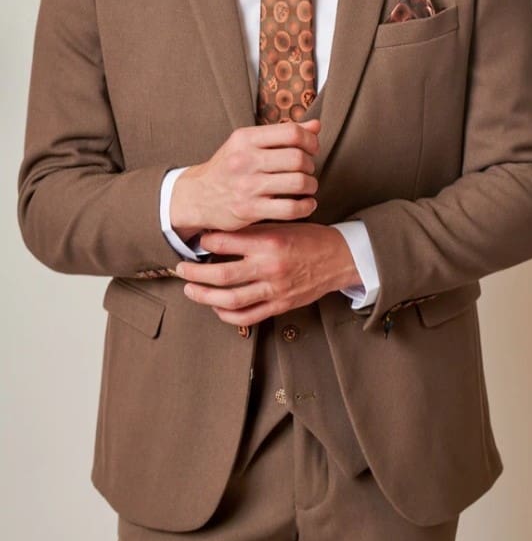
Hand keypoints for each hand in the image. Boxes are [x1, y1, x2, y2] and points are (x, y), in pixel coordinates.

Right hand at [169, 119, 320, 239]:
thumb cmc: (228, 168)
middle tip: (307, 171)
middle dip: (310, 165)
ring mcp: (247, 185)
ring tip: (307, 187)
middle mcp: (245, 160)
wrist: (197, 196)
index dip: (310, 141)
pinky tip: (305, 204)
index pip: (292, 132)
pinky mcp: (249, 210)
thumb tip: (316, 126)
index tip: (312, 149)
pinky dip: (306, 207)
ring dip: (310, 186)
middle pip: (298, 158)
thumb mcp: (248, 144)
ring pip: (298, 183)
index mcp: (246, 139)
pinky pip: (290, 209)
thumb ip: (282, 135)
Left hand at [174, 222, 361, 325]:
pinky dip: (227, 314)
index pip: (225, 242)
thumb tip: (218, 233)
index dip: (204, 242)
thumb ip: (253, 230)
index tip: (196, 241)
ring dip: (205, 296)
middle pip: (221, 274)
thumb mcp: (282, 224)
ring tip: (190, 290)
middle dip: (194, 273)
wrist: (340, 258)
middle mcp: (269, 267)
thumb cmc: (309, 238)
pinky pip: (248, 316)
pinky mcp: (280, 305)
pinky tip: (216, 307)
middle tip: (181, 269)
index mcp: (268, 241)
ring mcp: (274, 289)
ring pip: (230, 299)